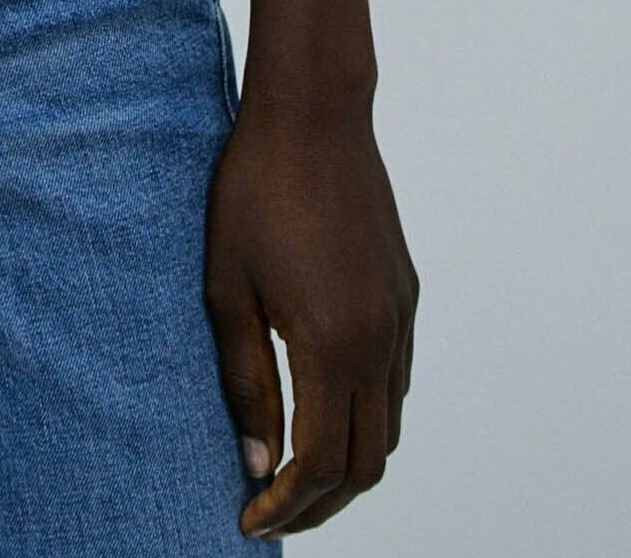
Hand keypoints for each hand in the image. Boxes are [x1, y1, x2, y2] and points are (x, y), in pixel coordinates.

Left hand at [204, 91, 417, 536]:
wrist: (312, 113)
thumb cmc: (252, 191)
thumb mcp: (226, 288)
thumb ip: (245, 381)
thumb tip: (256, 462)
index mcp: (332, 344)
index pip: (320, 463)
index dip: (287, 506)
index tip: (249, 521)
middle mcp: (379, 340)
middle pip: (367, 461)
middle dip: (322, 502)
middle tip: (273, 511)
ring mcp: (399, 316)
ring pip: (389, 425)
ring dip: (349, 462)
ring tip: (296, 471)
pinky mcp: (404, 292)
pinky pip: (395, 379)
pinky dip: (366, 414)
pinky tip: (325, 406)